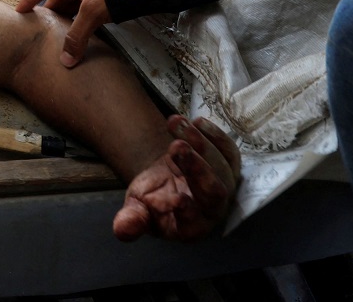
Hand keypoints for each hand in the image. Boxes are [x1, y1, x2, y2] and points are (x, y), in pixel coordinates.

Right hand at [17, 0, 108, 66]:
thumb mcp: (92, 12)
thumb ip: (77, 36)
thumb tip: (65, 61)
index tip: (20, 11)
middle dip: (50, 12)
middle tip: (45, 30)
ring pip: (76, 3)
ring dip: (68, 17)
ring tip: (65, 35)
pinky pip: (90, 8)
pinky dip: (84, 19)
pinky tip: (89, 32)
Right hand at [114, 116, 241, 241]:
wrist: (164, 178)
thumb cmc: (150, 197)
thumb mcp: (136, 207)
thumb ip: (131, 220)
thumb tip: (122, 230)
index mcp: (189, 227)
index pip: (192, 222)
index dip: (186, 211)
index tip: (176, 198)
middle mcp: (212, 210)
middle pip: (214, 192)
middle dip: (197, 168)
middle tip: (177, 146)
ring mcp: (224, 187)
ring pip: (222, 167)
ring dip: (201, 144)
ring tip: (176, 123)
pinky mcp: (229, 167)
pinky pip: (230, 152)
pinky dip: (216, 136)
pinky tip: (198, 122)